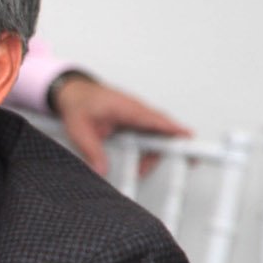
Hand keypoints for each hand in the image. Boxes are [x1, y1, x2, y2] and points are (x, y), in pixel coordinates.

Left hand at [53, 74, 189, 175]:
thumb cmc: (78, 103)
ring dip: (153, 153)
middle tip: (187, 163)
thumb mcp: (79, 129)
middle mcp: (137, 110)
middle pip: (163, 129)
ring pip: (157, 134)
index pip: (156, 119)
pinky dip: (148, 149)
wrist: (74, 92)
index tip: (189, 138)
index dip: (174, 129)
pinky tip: (139, 163)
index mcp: (126, 108)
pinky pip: (150, 135)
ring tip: (140, 171)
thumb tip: (102, 170)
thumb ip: (91, 150)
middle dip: (173, 147)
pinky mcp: (136, 121)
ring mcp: (138, 115)